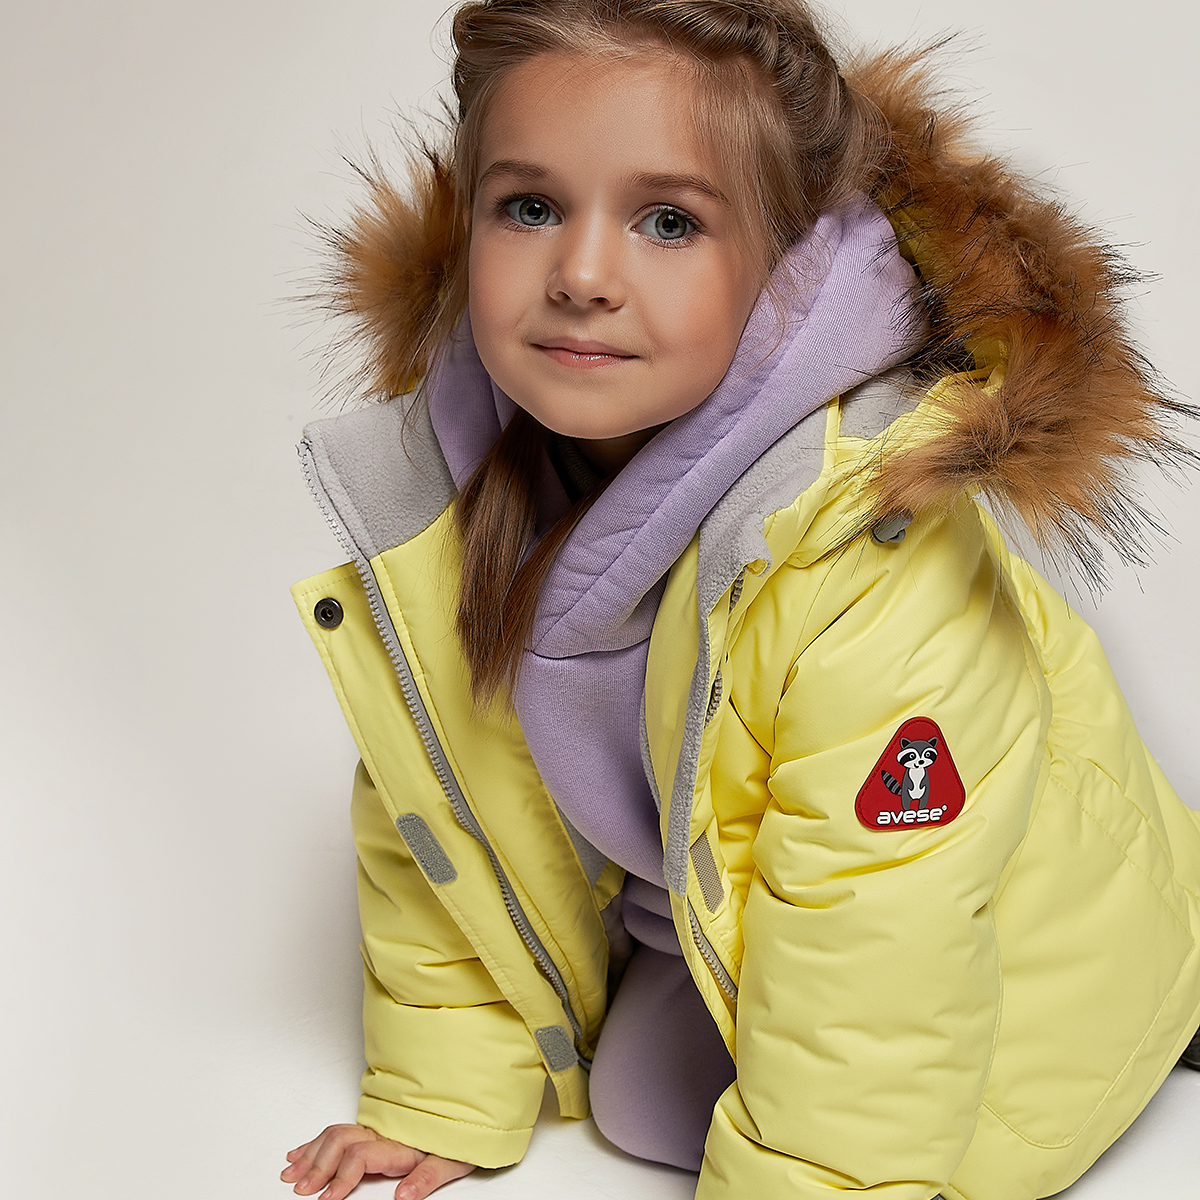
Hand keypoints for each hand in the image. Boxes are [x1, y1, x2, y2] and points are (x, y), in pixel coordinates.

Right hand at [281, 1124, 475, 1199]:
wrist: (470, 1109)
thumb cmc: (461, 1137)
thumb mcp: (453, 1161)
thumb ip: (427, 1178)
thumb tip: (403, 1196)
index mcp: (399, 1142)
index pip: (360, 1156)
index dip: (341, 1178)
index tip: (326, 1199)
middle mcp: (384, 1132)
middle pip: (340, 1143)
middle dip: (317, 1167)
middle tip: (301, 1188)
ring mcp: (377, 1128)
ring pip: (335, 1135)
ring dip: (310, 1154)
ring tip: (291, 1174)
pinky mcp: (375, 1127)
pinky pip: (339, 1130)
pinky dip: (315, 1142)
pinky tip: (300, 1152)